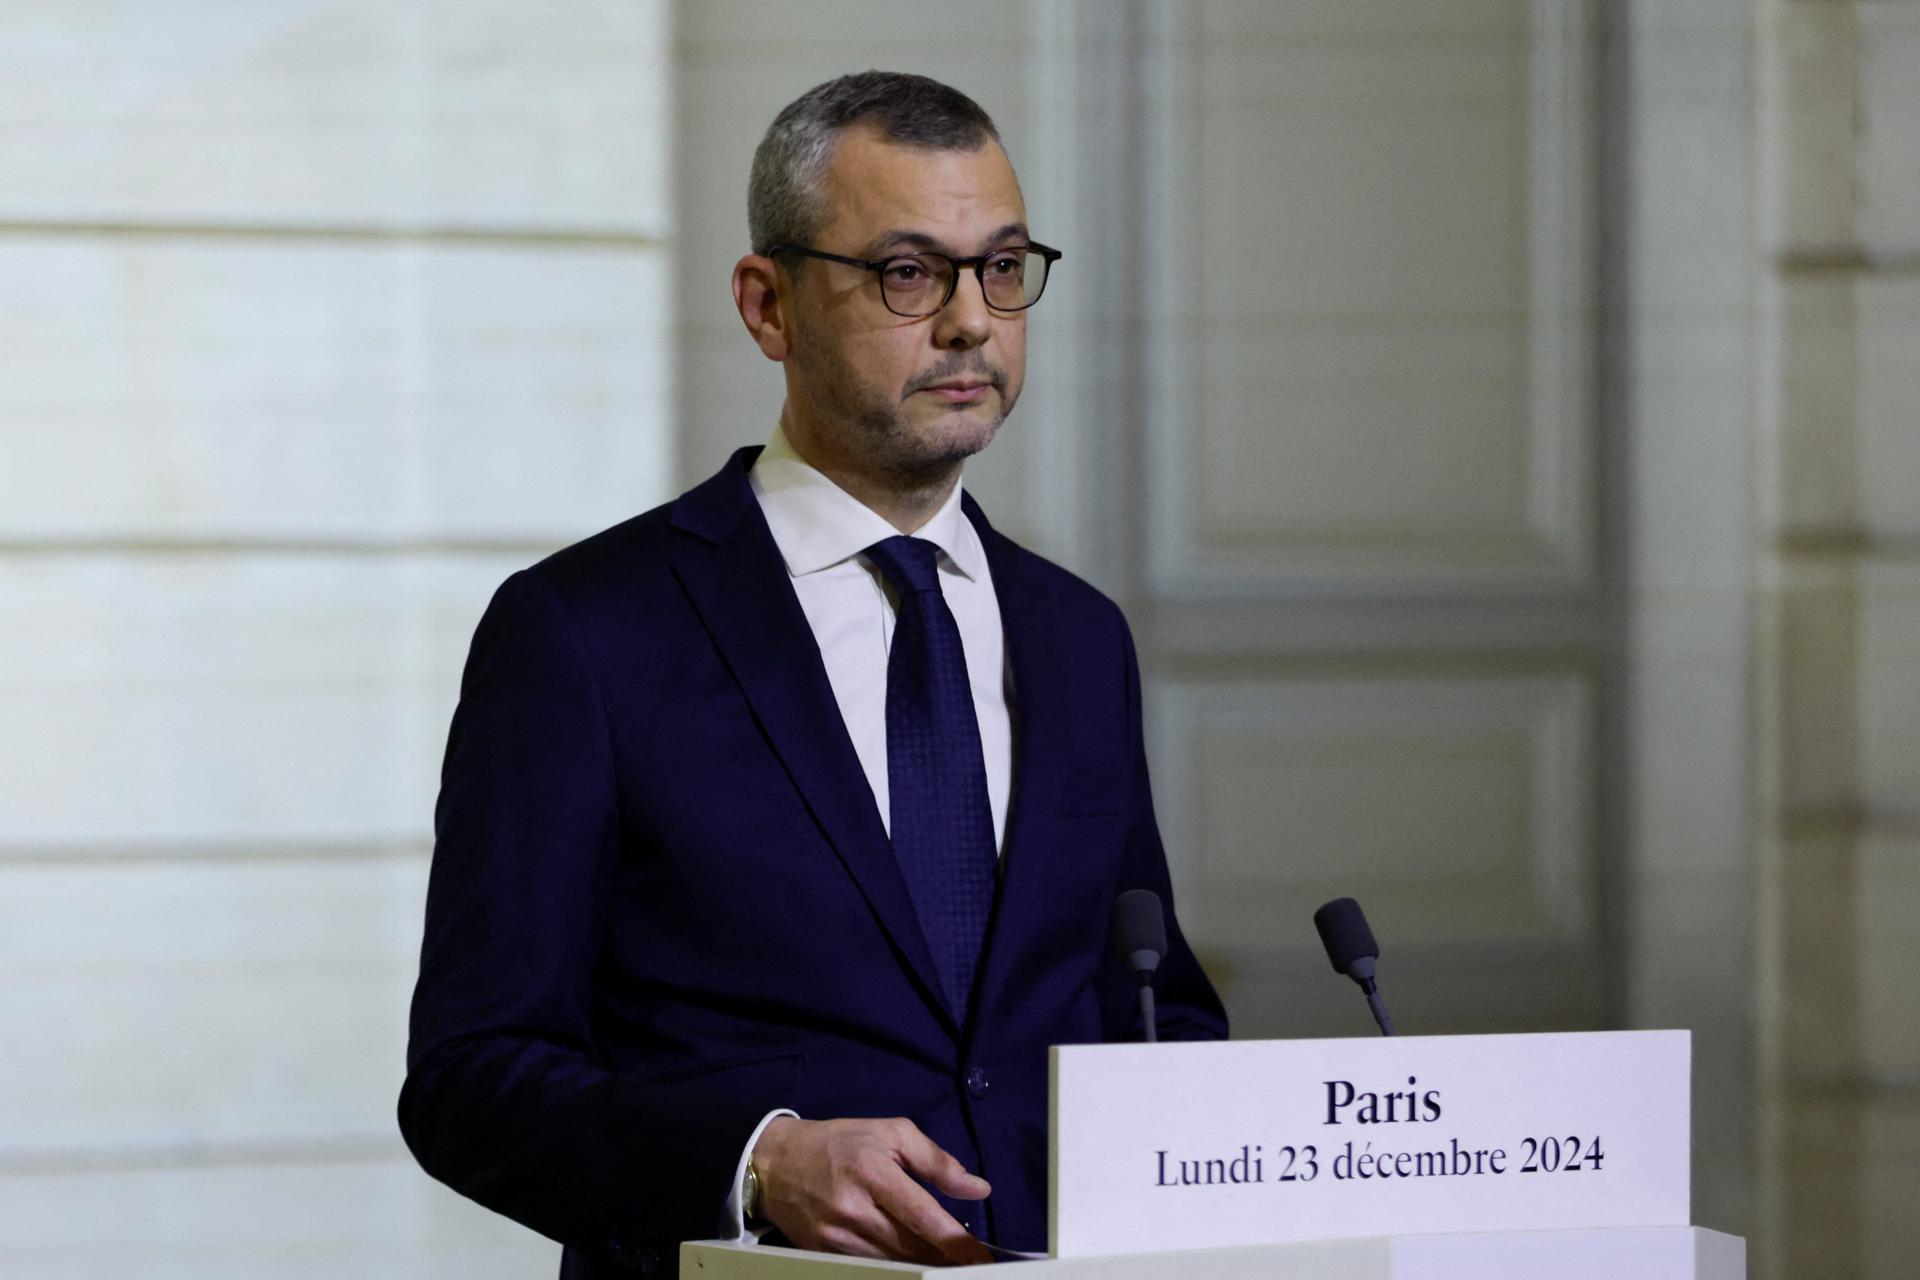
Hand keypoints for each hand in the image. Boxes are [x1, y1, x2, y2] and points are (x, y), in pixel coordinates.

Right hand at [751, 1116, 992, 1265]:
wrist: (775, 1161)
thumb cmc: (840, 1143)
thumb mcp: (890, 1133)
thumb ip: (936, 1161)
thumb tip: (978, 1188)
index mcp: (873, 1171)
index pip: (923, 1215)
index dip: (956, 1240)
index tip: (981, 1257)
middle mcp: (853, 1207)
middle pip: (911, 1246)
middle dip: (945, 1257)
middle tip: (970, 1262)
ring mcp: (835, 1235)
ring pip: (893, 1262)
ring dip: (923, 1264)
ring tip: (945, 1262)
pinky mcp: (822, 1252)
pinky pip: (869, 1266)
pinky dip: (894, 1266)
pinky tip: (911, 1262)